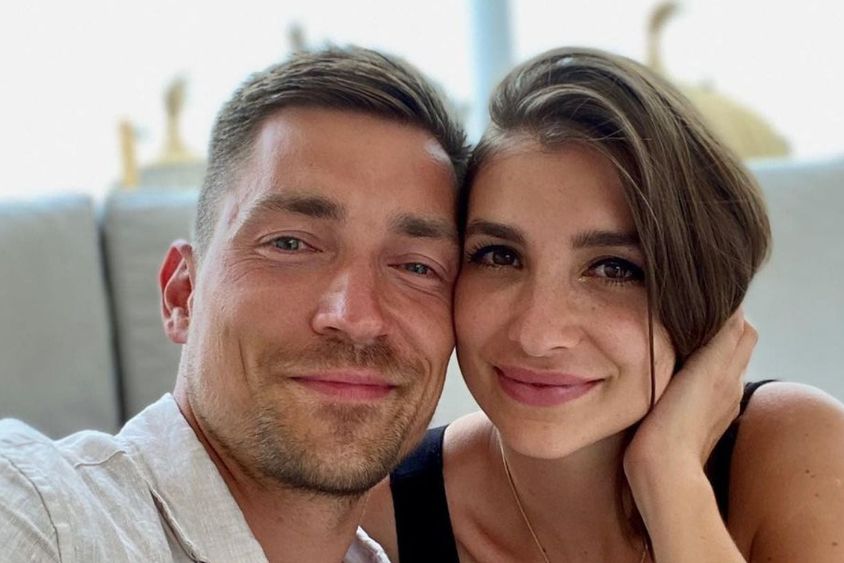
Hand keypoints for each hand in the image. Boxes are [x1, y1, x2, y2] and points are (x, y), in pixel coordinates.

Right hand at [623, 310, 757, 477]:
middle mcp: (727, 388)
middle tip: (692, 314)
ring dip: (707, 349)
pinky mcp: (696, 420)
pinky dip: (697, 371)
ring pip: (718, 366)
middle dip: (720, 327)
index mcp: (729, 373)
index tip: (707, 300)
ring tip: (682, 337)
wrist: (663, 469)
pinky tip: (676, 371)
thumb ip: (722, 339)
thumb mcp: (705, 370)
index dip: (731, 313)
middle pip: (734, 347)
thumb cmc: (678, 421)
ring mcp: (714, 406)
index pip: (743, 330)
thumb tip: (735, 309)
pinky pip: (703, 386)